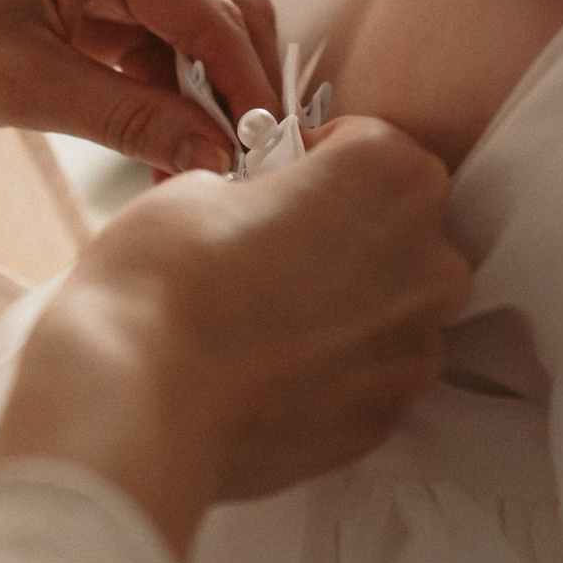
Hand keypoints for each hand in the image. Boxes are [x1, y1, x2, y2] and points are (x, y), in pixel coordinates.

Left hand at [0, 0, 278, 174]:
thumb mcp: (24, 89)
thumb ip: (129, 119)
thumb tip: (218, 155)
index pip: (208, 9)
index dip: (246, 81)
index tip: (267, 150)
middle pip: (220, 6)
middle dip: (242, 83)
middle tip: (252, 163)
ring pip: (196, 28)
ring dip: (207, 96)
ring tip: (206, 171)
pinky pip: (157, 42)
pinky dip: (171, 94)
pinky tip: (170, 151)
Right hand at [0, 117, 471, 559]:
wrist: (138, 411)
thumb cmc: (163, 291)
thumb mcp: (198, 189)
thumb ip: (259, 192)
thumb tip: (256, 213)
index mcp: (389, 178)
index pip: (375, 145)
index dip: (321, 158)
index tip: (285, 177)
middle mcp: (425, 261)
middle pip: (400, 228)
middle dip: (347, 231)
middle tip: (271, 246)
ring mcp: (413, 347)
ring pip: (392, 305)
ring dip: (347, 302)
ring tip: (265, 316)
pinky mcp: (387, 416)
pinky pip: (373, 372)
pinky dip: (336, 367)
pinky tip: (271, 366)